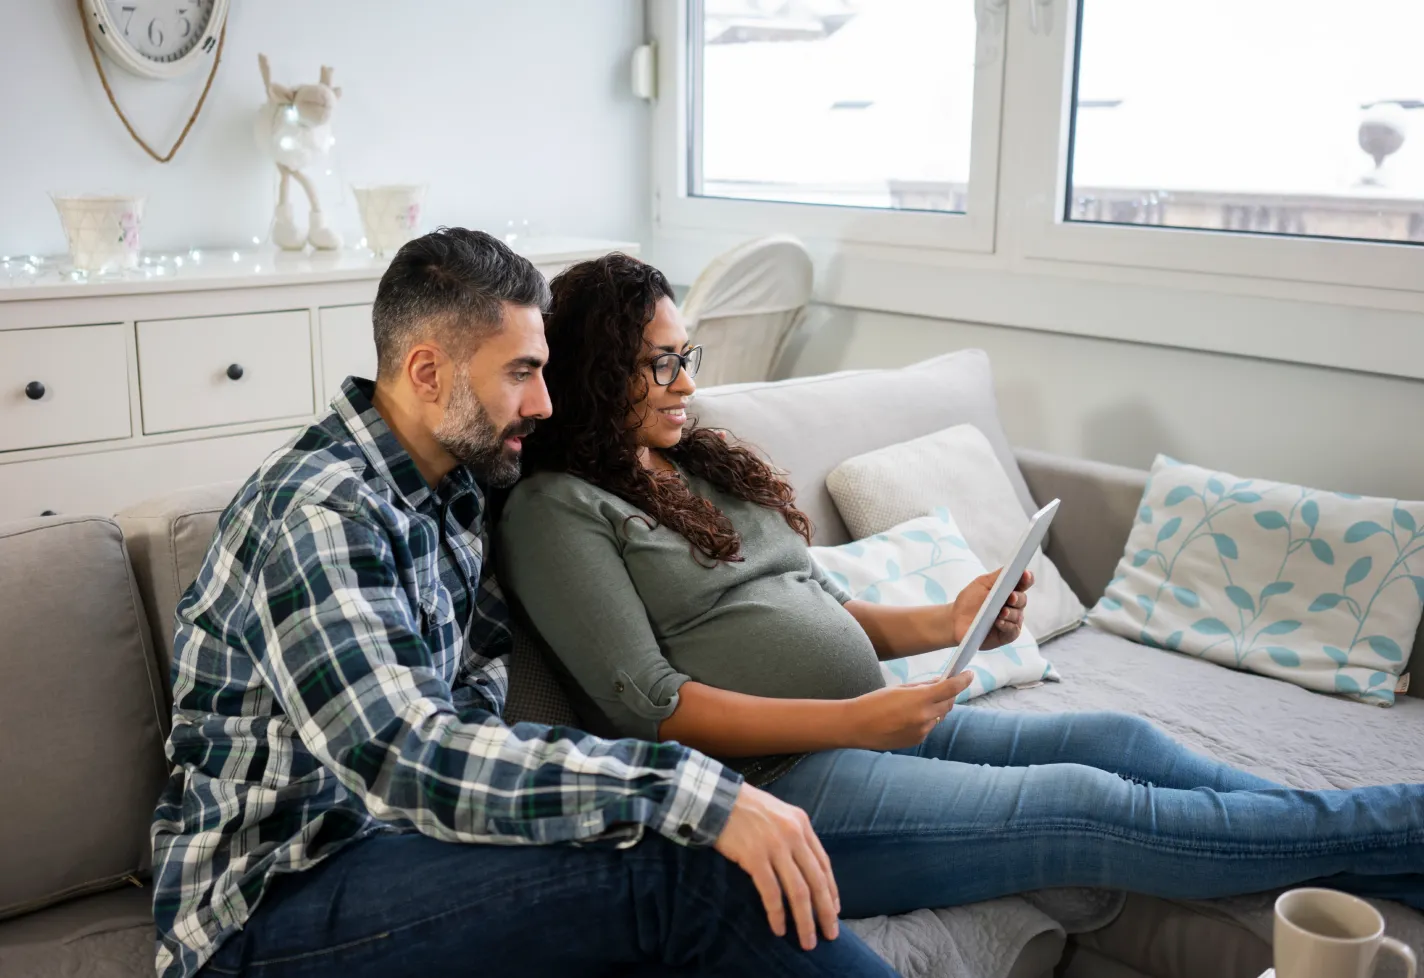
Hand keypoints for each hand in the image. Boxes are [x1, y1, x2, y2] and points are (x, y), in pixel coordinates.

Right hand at [714, 784, 840, 949]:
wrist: (716, 798)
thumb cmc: (745, 808)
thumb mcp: (779, 814)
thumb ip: (793, 835)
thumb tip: (803, 867)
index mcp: (802, 824)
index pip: (823, 864)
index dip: (831, 891)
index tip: (834, 911)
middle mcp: (793, 835)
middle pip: (816, 881)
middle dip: (825, 912)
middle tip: (830, 935)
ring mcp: (775, 846)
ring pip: (798, 891)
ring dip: (805, 920)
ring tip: (808, 941)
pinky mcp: (754, 857)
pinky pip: (771, 892)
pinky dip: (777, 913)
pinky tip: (779, 928)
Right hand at [846, 670, 972, 750]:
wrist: (856, 726)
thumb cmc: (873, 703)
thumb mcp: (899, 689)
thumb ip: (922, 686)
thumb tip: (940, 682)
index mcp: (919, 699)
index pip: (950, 688)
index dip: (963, 680)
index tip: (969, 674)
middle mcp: (924, 717)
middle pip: (948, 703)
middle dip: (948, 694)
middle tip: (942, 687)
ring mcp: (922, 731)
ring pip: (939, 717)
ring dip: (935, 708)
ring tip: (917, 704)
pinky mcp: (917, 740)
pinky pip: (928, 727)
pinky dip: (925, 720)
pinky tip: (908, 717)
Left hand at [951, 568, 1032, 650]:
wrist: (956, 620)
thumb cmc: (970, 600)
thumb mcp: (982, 584)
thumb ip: (998, 576)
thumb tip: (1013, 567)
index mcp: (1009, 590)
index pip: (1023, 583)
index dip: (1026, 578)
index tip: (1025, 575)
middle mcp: (1013, 605)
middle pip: (1022, 600)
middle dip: (1018, 597)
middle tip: (1011, 596)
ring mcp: (1011, 620)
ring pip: (1018, 616)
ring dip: (1011, 613)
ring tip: (1002, 612)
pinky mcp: (1007, 634)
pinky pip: (1012, 630)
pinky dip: (1007, 625)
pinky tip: (999, 622)